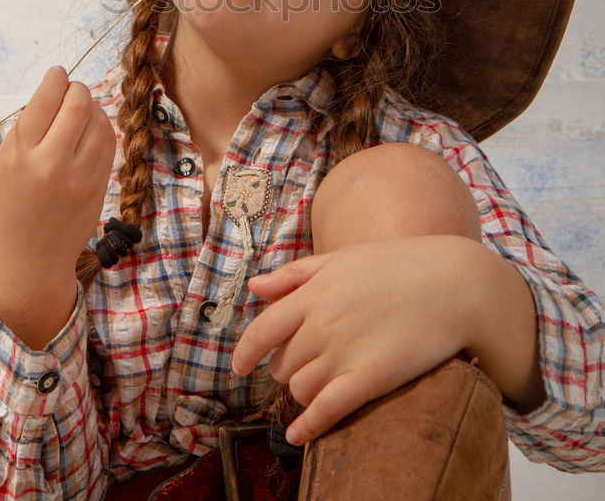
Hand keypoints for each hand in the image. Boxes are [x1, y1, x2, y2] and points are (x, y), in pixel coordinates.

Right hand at [0, 66, 115, 344]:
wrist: (30, 260)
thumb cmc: (12, 209)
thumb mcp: (4, 167)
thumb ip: (26, 131)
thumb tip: (54, 94)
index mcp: (20, 155)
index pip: (44, 101)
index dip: (54, 79)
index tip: (58, 73)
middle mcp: (52, 163)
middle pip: (77, 105)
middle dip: (77, 88)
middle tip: (72, 88)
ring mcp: (80, 175)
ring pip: (99, 121)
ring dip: (93, 106)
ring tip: (82, 109)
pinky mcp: (99, 185)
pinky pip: (109, 143)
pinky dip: (103, 127)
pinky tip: (93, 127)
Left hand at [232, 236, 478, 444]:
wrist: (454, 284)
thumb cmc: (398, 266)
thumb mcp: (342, 259)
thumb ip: (296, 274)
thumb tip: (256, 288)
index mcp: (313, 292)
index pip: (262, 330)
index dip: (245, 353)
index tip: (240, 367)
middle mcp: (321, 323)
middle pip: (282, 364)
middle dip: (287, 369)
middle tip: (307, 366)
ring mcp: (344, 352)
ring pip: (301, 389)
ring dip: (303, 393)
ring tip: (321, 387)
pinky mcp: (370, 378)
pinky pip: (326, 411)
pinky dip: (307, 427)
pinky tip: (298, 436)